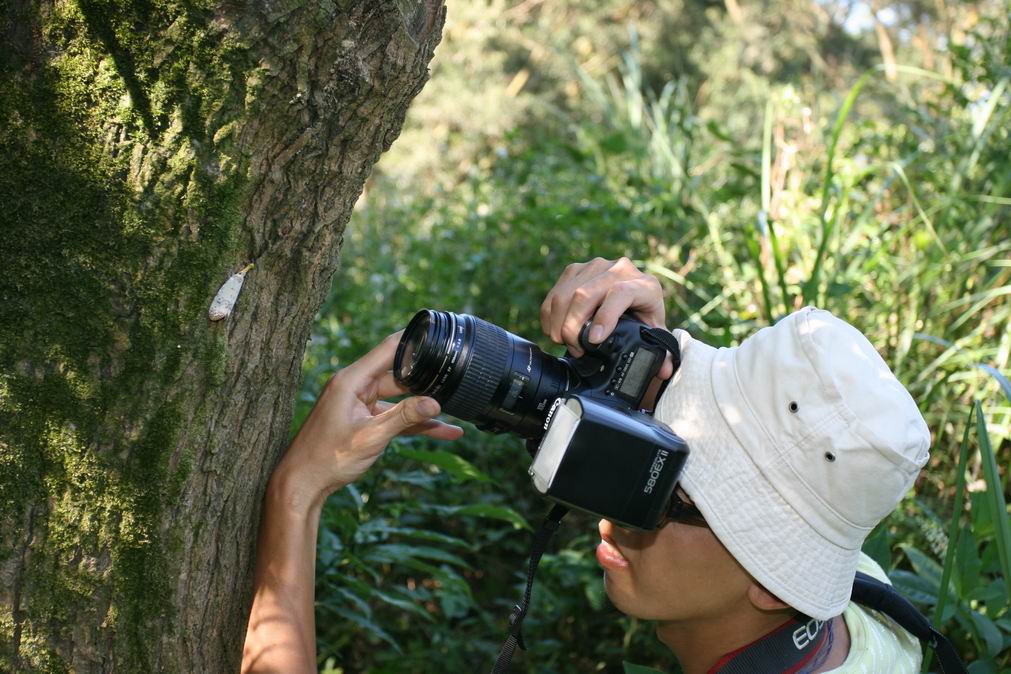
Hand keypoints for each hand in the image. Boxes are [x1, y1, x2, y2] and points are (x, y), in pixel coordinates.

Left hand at [273, 331, 463, 509]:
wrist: (302, 484)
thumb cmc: (327, 458)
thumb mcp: (371, 437)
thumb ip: (404, 418)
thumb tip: (435, 403)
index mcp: (351, 380)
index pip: (389, 349)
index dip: (414, 341)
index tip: (439, 334)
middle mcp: (355, 387)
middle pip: (398, 375)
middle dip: (426, 379)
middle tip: (457, 380)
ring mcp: (359, 404)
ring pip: (400, 399)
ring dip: (423, 407)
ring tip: (458, 411)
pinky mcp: (363, 420)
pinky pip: (394, 416)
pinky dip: (413, 422)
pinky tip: (442, 431)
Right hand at [540, 256, 673, 379]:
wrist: (633, 294)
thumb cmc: (644, 315)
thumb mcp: (655, 332)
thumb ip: (661, 352)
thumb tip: (664, 370)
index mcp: (644, 285)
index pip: (620, 293)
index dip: (605, 317)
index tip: (593, 341)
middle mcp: (620, 269)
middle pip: (585, 294)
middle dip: (573, 326)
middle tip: (575, 348)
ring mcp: (595, 266)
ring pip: (566, 293)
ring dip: (559, 322)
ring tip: (564, 342)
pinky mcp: (576, 270)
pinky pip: (555, 292)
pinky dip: (550, 315)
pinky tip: (554, 330)